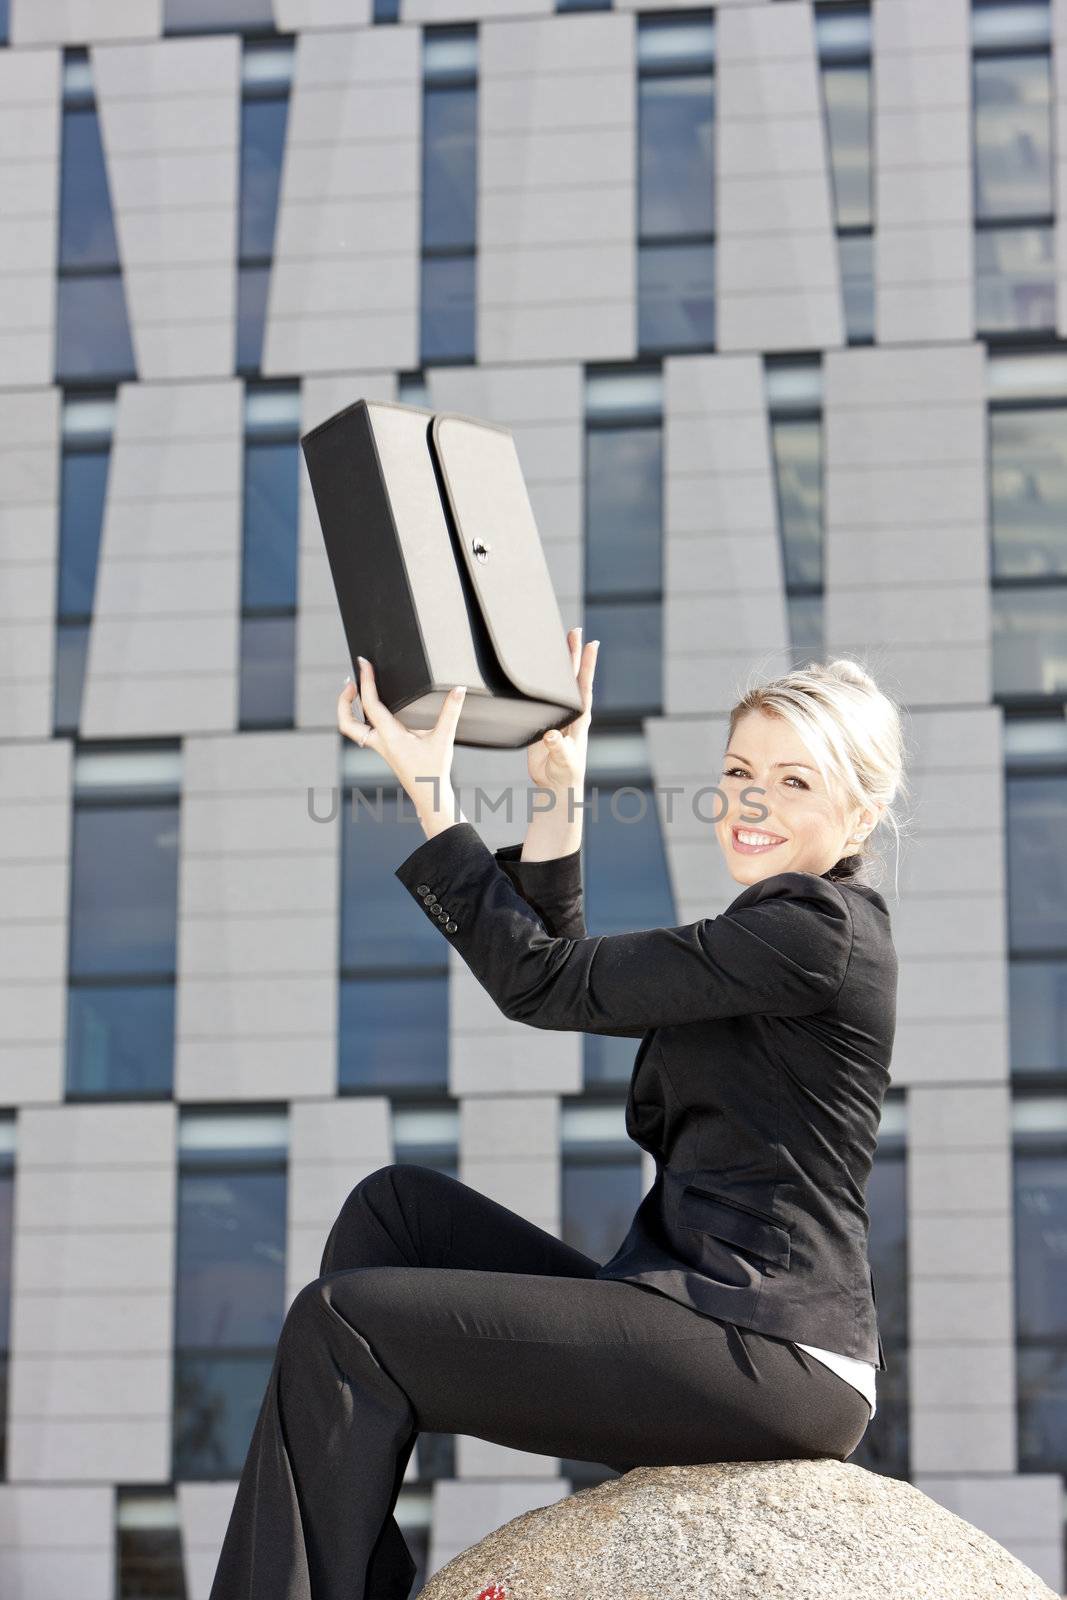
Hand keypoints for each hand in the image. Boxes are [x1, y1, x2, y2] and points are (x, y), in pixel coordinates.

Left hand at [338, 656, 466, 822]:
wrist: (429, 795)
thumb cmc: (434, 771)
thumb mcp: (444, 738)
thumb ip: (451, 712)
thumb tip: (459, 690)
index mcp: (390, 736)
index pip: (370, 704)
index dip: (366, 681)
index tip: (364, 663)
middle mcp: (380, 742)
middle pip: (346, 722)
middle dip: (343, 700)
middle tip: (352, 681)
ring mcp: (379, 748)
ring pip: (352, 729)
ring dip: (348, 709)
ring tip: (357, 690)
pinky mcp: (384, 751)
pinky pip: (362, 732)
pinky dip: (360, 717)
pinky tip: (373, 709)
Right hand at [525, 627, 598, 797]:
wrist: (557, 787)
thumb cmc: (566, 775)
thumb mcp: (564, 762)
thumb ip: (558, 748)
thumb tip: (551, 735)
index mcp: (579, 719)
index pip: (584, 686)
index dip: (587, 665)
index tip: (592, 644)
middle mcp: (571, 714)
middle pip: (572, 677)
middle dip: (573, 654)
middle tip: (574, 631)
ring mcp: (559, 718)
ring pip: (559, 685)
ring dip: (559, 664)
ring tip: (558, 643)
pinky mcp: (545, 724)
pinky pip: (545, 698)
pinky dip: (542, 683)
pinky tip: (538, 671)